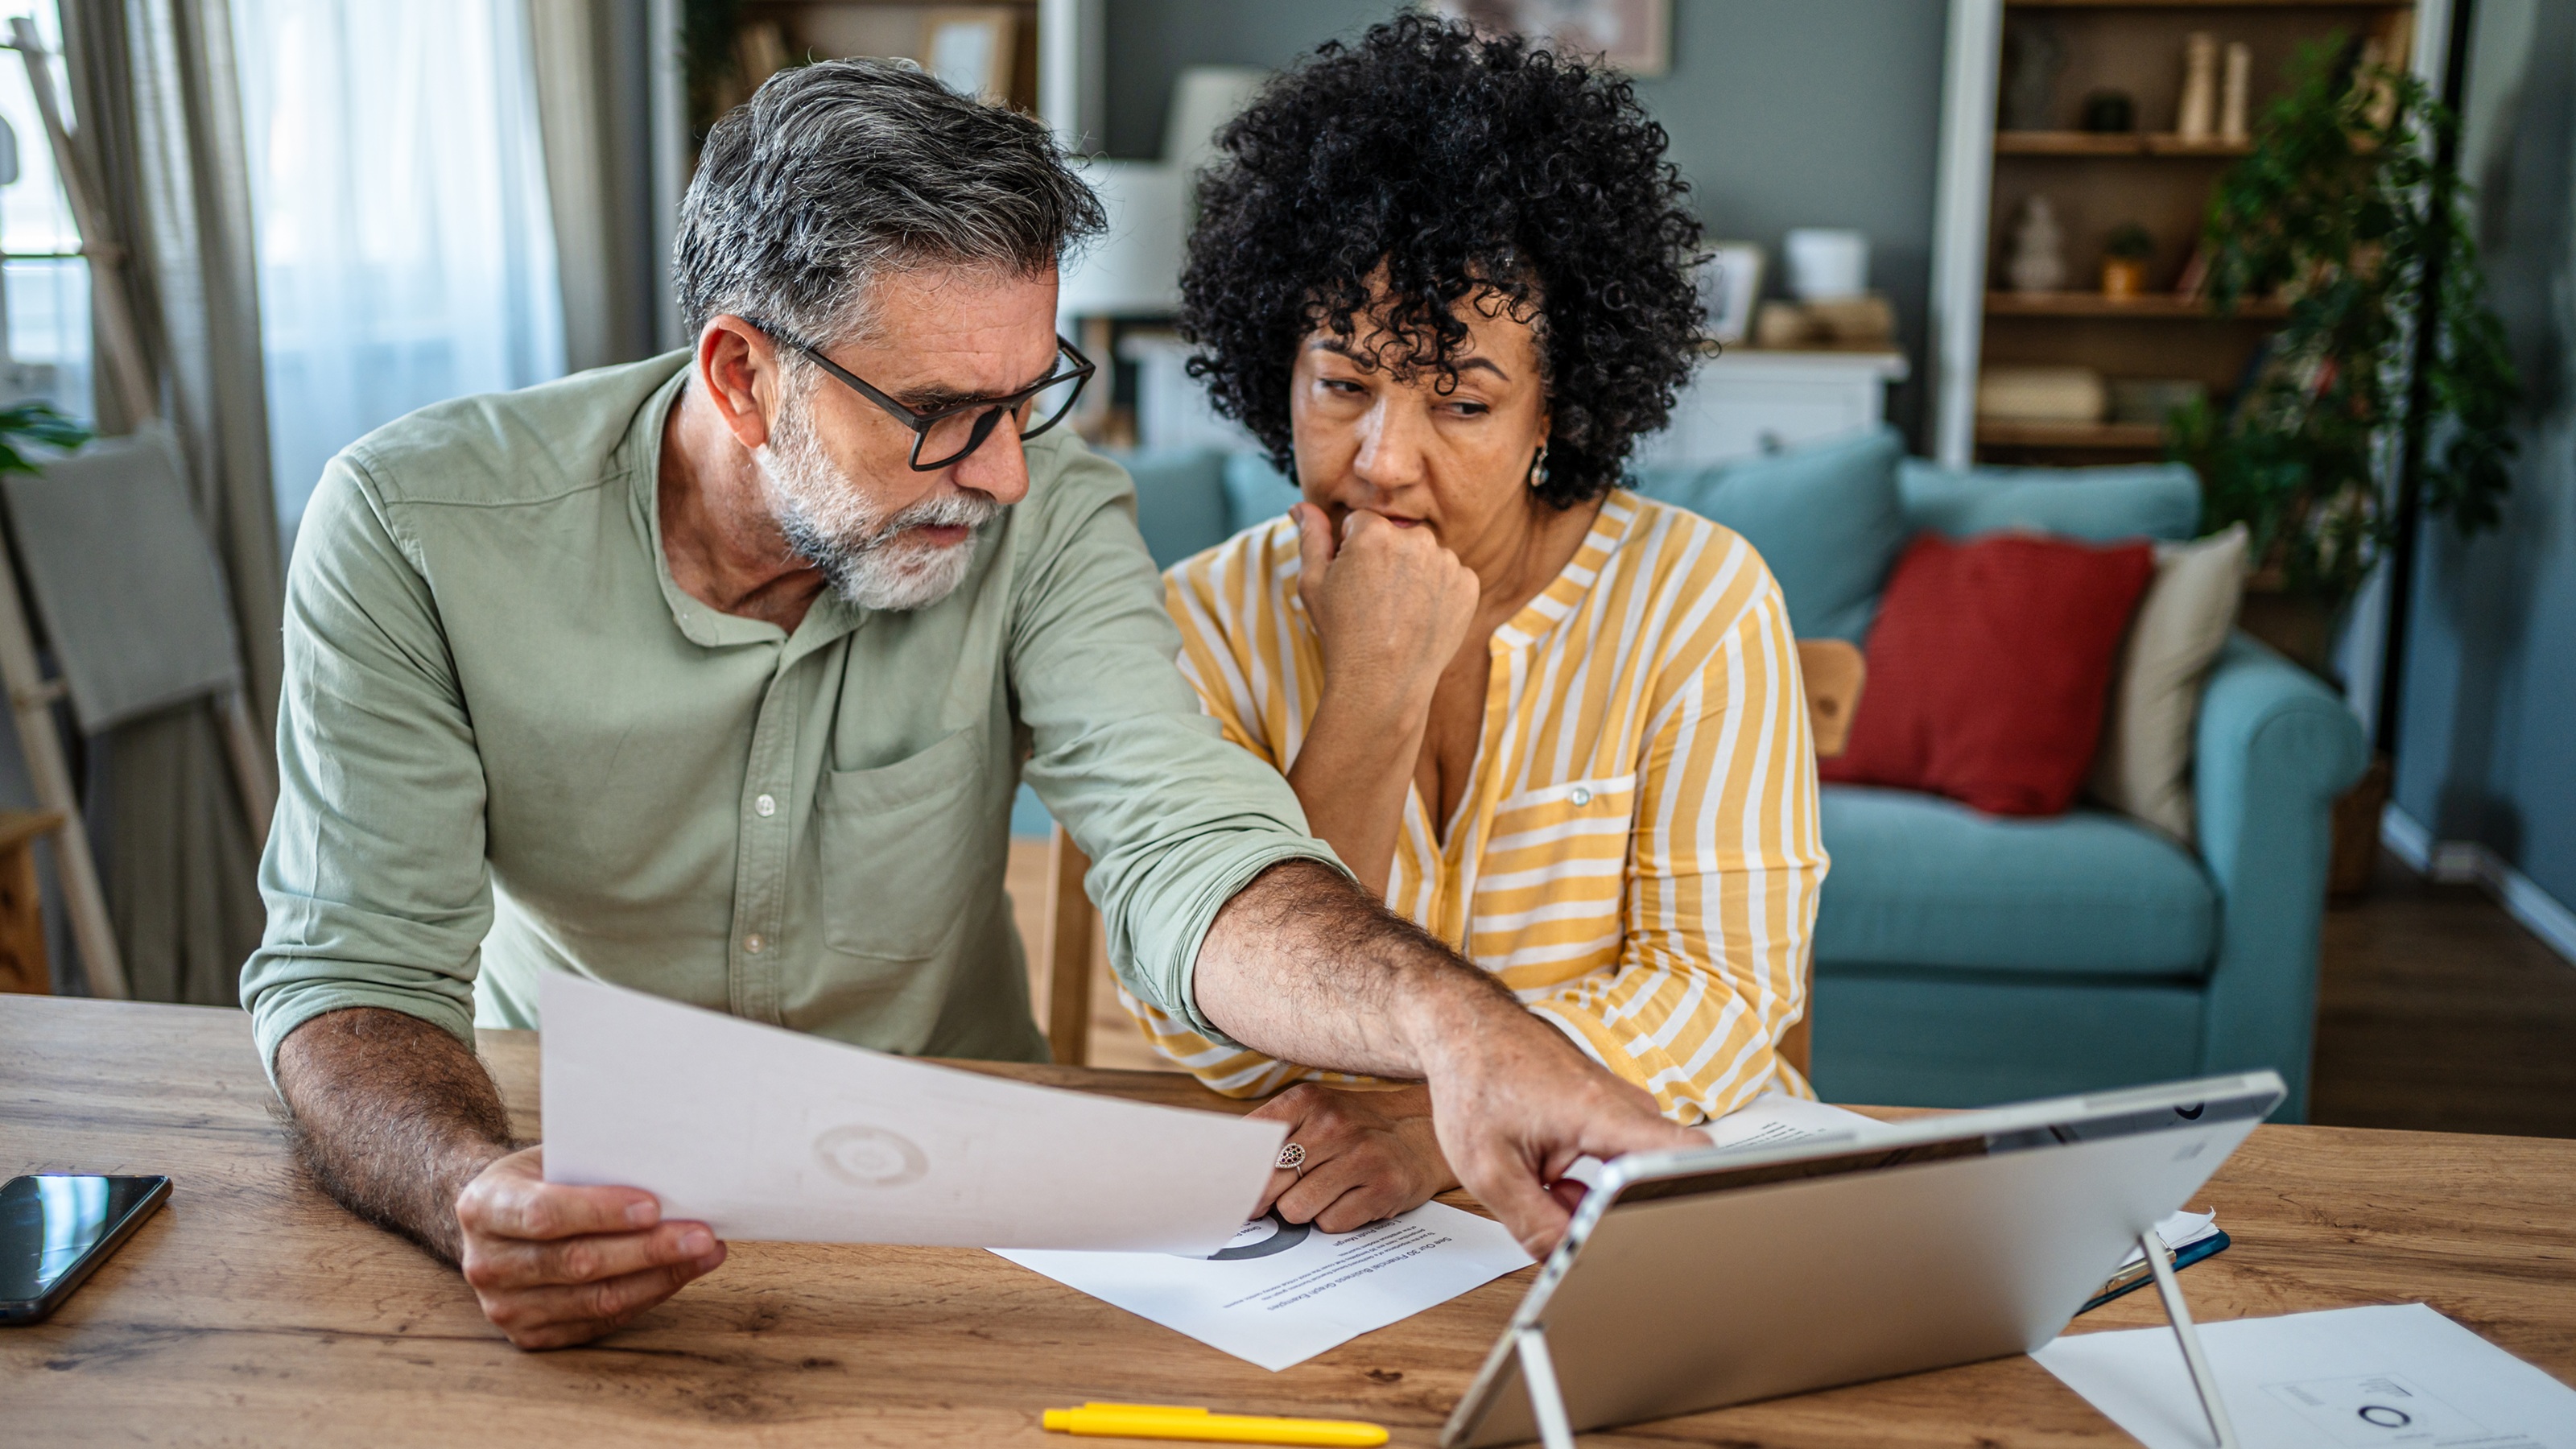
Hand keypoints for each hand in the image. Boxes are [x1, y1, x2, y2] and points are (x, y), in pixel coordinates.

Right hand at [453, 1146, 727, 1348]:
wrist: (499, 1220)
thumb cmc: (540, 1180)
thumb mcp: (552, 1157)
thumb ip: (595, 1164)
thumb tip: (671, 1171)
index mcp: (483, 1207)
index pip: (543, 1214)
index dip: (600, 1212)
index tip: (653, 1206)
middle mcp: (486, 1263)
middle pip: (577, 1263)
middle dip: (647, 1249)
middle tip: (700, 1234)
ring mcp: (505, 1307)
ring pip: (595, 1300)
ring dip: (659, 1277)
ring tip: (705, 1253)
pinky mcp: (530, 1336)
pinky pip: (600, 1322)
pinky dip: (647, 1296)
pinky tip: (679, 1274)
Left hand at [1247, 1084, 1456, 1232]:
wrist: (1423, 1131)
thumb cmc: (1355, 1129)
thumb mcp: (1314, 1114)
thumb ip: (1272, 1136)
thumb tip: (1228, 1175)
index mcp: (1309, 1101)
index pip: (1251, 1143)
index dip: (1237, 1173)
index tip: (1230, 1189)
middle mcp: (1335, 1125)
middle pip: (1269, 1183)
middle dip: (1267, 1199)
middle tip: (1277, 1199)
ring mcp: (1361, 1157)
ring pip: (1296, 1209)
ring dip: (1303, 1210)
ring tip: (1323, 1193)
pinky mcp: (1383, 1189)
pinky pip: (1330, 1223)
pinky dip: (1333, 1219)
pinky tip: (1349, 1199)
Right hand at [1291, 502, 1477, 711]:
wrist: (1382, 683)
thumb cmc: (1341, 634)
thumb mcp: (1313, 583)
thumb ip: (1311, 537)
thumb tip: (1300, 505)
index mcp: (1375, 532)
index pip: (1363, 523)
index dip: (1354, 550)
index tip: (1354, 581)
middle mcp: (1416, 539)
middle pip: (1398, 536)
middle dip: (1387, 557)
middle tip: (1376, 599)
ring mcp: (1447, 563)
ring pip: (1426, 555)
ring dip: (1415, 573)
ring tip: (1399, 612)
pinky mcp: (1469, 586)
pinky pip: (1451, 576)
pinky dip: (1439, 592)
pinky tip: (1421, 617)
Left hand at [1413, 998, 1701, 1257]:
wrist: (1467, 1032)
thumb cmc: (1474, 1082)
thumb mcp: (1489, 1171)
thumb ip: (1535, 1225)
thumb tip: (1569, 1260)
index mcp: (1602, 1112)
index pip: (1688, 1154)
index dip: (1695, 1194)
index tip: (1672, 1226)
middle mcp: (1624, 1105)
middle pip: (1654, 1177)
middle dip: (1619, 1210)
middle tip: (1567, 1210)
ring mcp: (1621, 1107)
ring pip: (1631, 1174)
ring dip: (1596, 1195)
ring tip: (1546, 1181)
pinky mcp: (1612, 1113)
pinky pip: (1618, 1162)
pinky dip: (1588, 1179)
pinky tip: (1552, 1173)